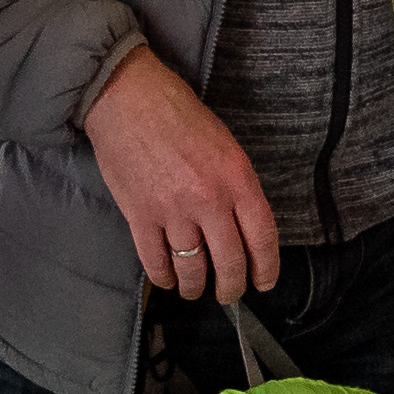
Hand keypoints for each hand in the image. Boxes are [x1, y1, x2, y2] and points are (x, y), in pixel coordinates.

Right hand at [84, 42, 281, 300]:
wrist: (128, 99)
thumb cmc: (178, 114)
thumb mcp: (225, 145)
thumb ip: (237, 186)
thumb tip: (242, 227)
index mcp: (237, 179)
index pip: (262, 238)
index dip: (266, 269)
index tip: (263, 283)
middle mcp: (209, 200)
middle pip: (229, 262)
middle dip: (231, 287)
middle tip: (228, 294)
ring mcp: (173, 211)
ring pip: (192, 269)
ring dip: (195, 287)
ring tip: (194, 289)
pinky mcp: (140, 217)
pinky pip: (156, 262)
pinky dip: (163, 277)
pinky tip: (167, 279)